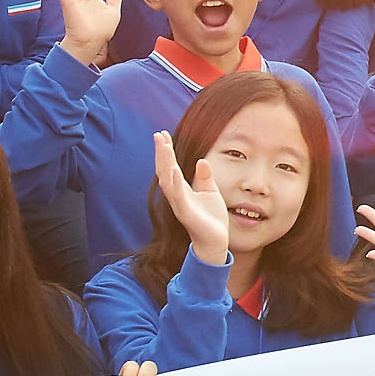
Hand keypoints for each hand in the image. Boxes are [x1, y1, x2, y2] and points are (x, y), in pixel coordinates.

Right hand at [153, 131, 229, 264]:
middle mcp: (177, 196)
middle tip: (158, 135)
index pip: (170, 167)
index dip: (166, 151)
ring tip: (164, 146)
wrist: (215, 241)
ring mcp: (179, 204)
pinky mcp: (186, 213)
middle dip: (161, 153)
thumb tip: (201, 160)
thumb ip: (204, 177)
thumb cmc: (211, 218)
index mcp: (182, 190)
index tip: (162, 134)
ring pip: (168, 181)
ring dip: (166, 163)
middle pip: (165, 171)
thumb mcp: (210, 192)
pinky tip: (174, 170)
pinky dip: (175, 183)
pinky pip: (178, 196)